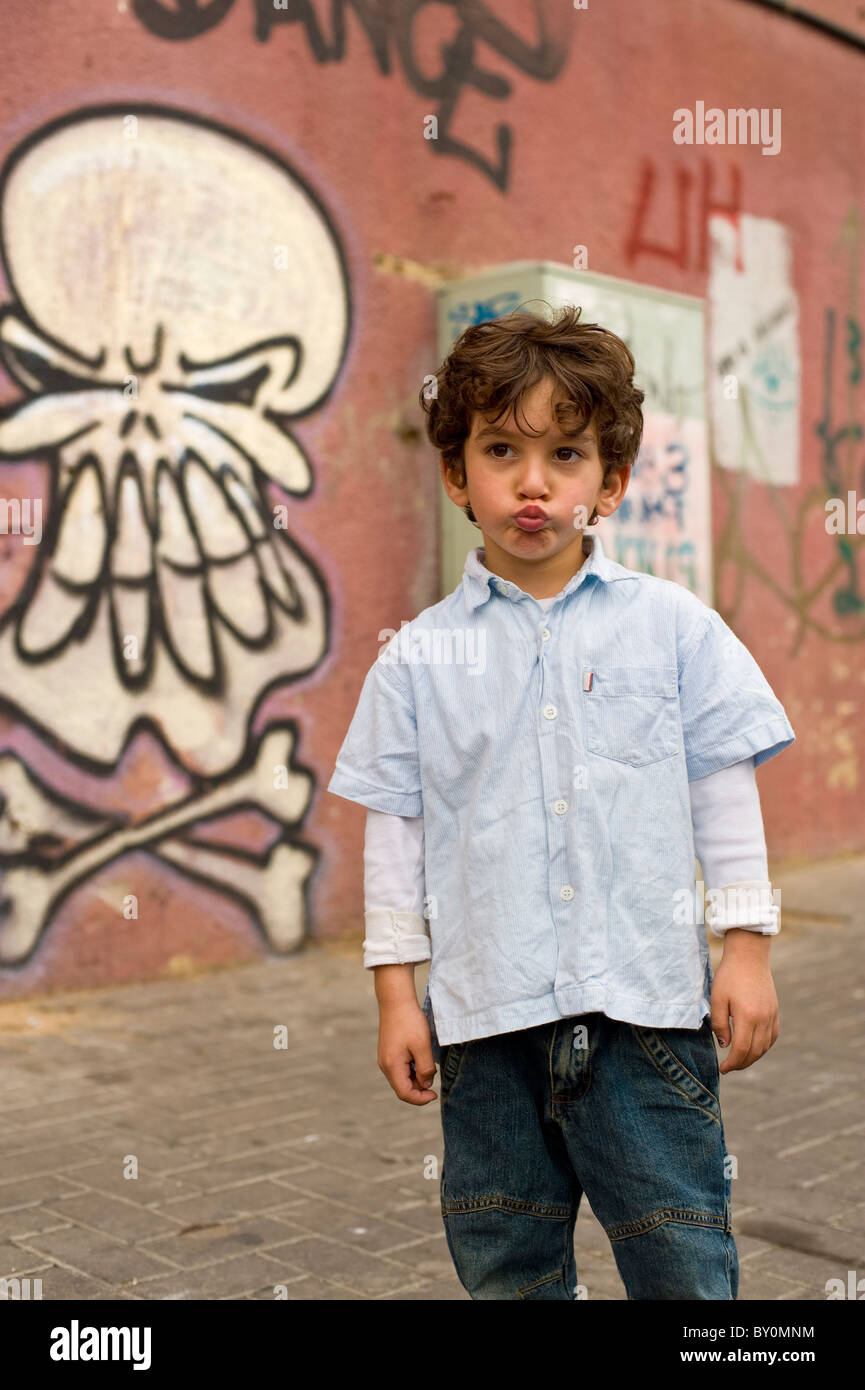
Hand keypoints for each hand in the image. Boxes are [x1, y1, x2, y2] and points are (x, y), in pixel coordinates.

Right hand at [377, 998, 437, 1104]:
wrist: (396, 1000)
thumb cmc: (410, 1021)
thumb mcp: (422, 1046)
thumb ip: (425, 1069)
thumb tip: (426, 1085)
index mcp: (392, 1066)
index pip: (405, 1093)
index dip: (420, 1099)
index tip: (434, 1095)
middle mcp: (385, 1065)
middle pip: (402, 1087)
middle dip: (419, 1087)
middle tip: (433, 1074)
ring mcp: (385, 1058)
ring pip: (402, 1078)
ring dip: (416, 1076)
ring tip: (427, 1060)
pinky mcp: (388, 1052)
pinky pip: (400, 1068)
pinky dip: (412, 1068)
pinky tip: (420, 1055)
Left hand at [710, 932, 778, 1072]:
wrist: (749, 956)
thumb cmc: (729, 975)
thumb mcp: (717, 998)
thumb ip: (719, 1024)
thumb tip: (725, 1045)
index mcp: (747, 1017)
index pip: (741, 1050)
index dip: (732, 1063)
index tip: (723, 1069)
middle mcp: (763, 1019)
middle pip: (755, 1052)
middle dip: (741, 1063)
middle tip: (729, 1067)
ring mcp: (771, 1015)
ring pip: (765, 1046)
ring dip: (753, 1057)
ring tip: (739, 1060)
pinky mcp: (775, 1011)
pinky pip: (772, 1036)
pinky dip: (763, 1046)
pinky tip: (753, 1047)